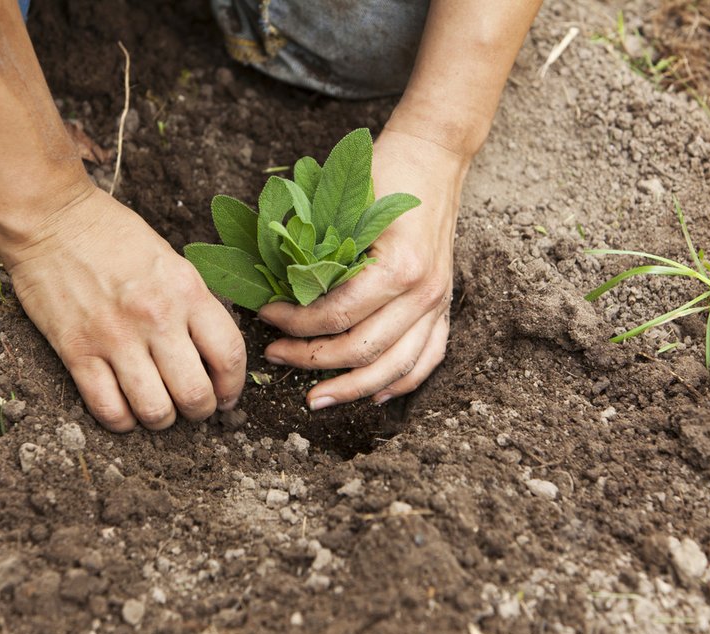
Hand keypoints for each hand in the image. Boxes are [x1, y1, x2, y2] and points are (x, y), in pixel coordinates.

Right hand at [0, 184, 246, 430]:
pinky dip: (122, 421)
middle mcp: (156, 317)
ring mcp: (114, 337)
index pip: (229, 355)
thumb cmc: (113, 236)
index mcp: (186, 291)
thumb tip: (211, 356)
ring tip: (160, 410)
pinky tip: (126, 410)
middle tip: (194, 407)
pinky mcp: (76, 351)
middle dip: (201, 410)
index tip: (227, 397)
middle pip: (195, 394)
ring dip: (162, 420)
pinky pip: (108, 409)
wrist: (50, 219)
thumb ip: (193, 305)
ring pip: (155, 411)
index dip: (234, 387)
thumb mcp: (171, 261)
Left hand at [258, 128, 466, 408]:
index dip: (295, 323)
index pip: (337, 315)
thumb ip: (315, 249)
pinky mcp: (444, 307)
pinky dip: (400, 384)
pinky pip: (427, 359)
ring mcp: (438, 303)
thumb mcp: (344, 205)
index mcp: (399, 267)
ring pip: (394, 367)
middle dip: (312, 360)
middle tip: (275, 357)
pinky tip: (373, 396)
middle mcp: (424, 292)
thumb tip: (271, 285)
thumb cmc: (384, 174)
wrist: (434, 157)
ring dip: (352, 389)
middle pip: (362, 350)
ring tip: (316, 398)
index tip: (265, 316)